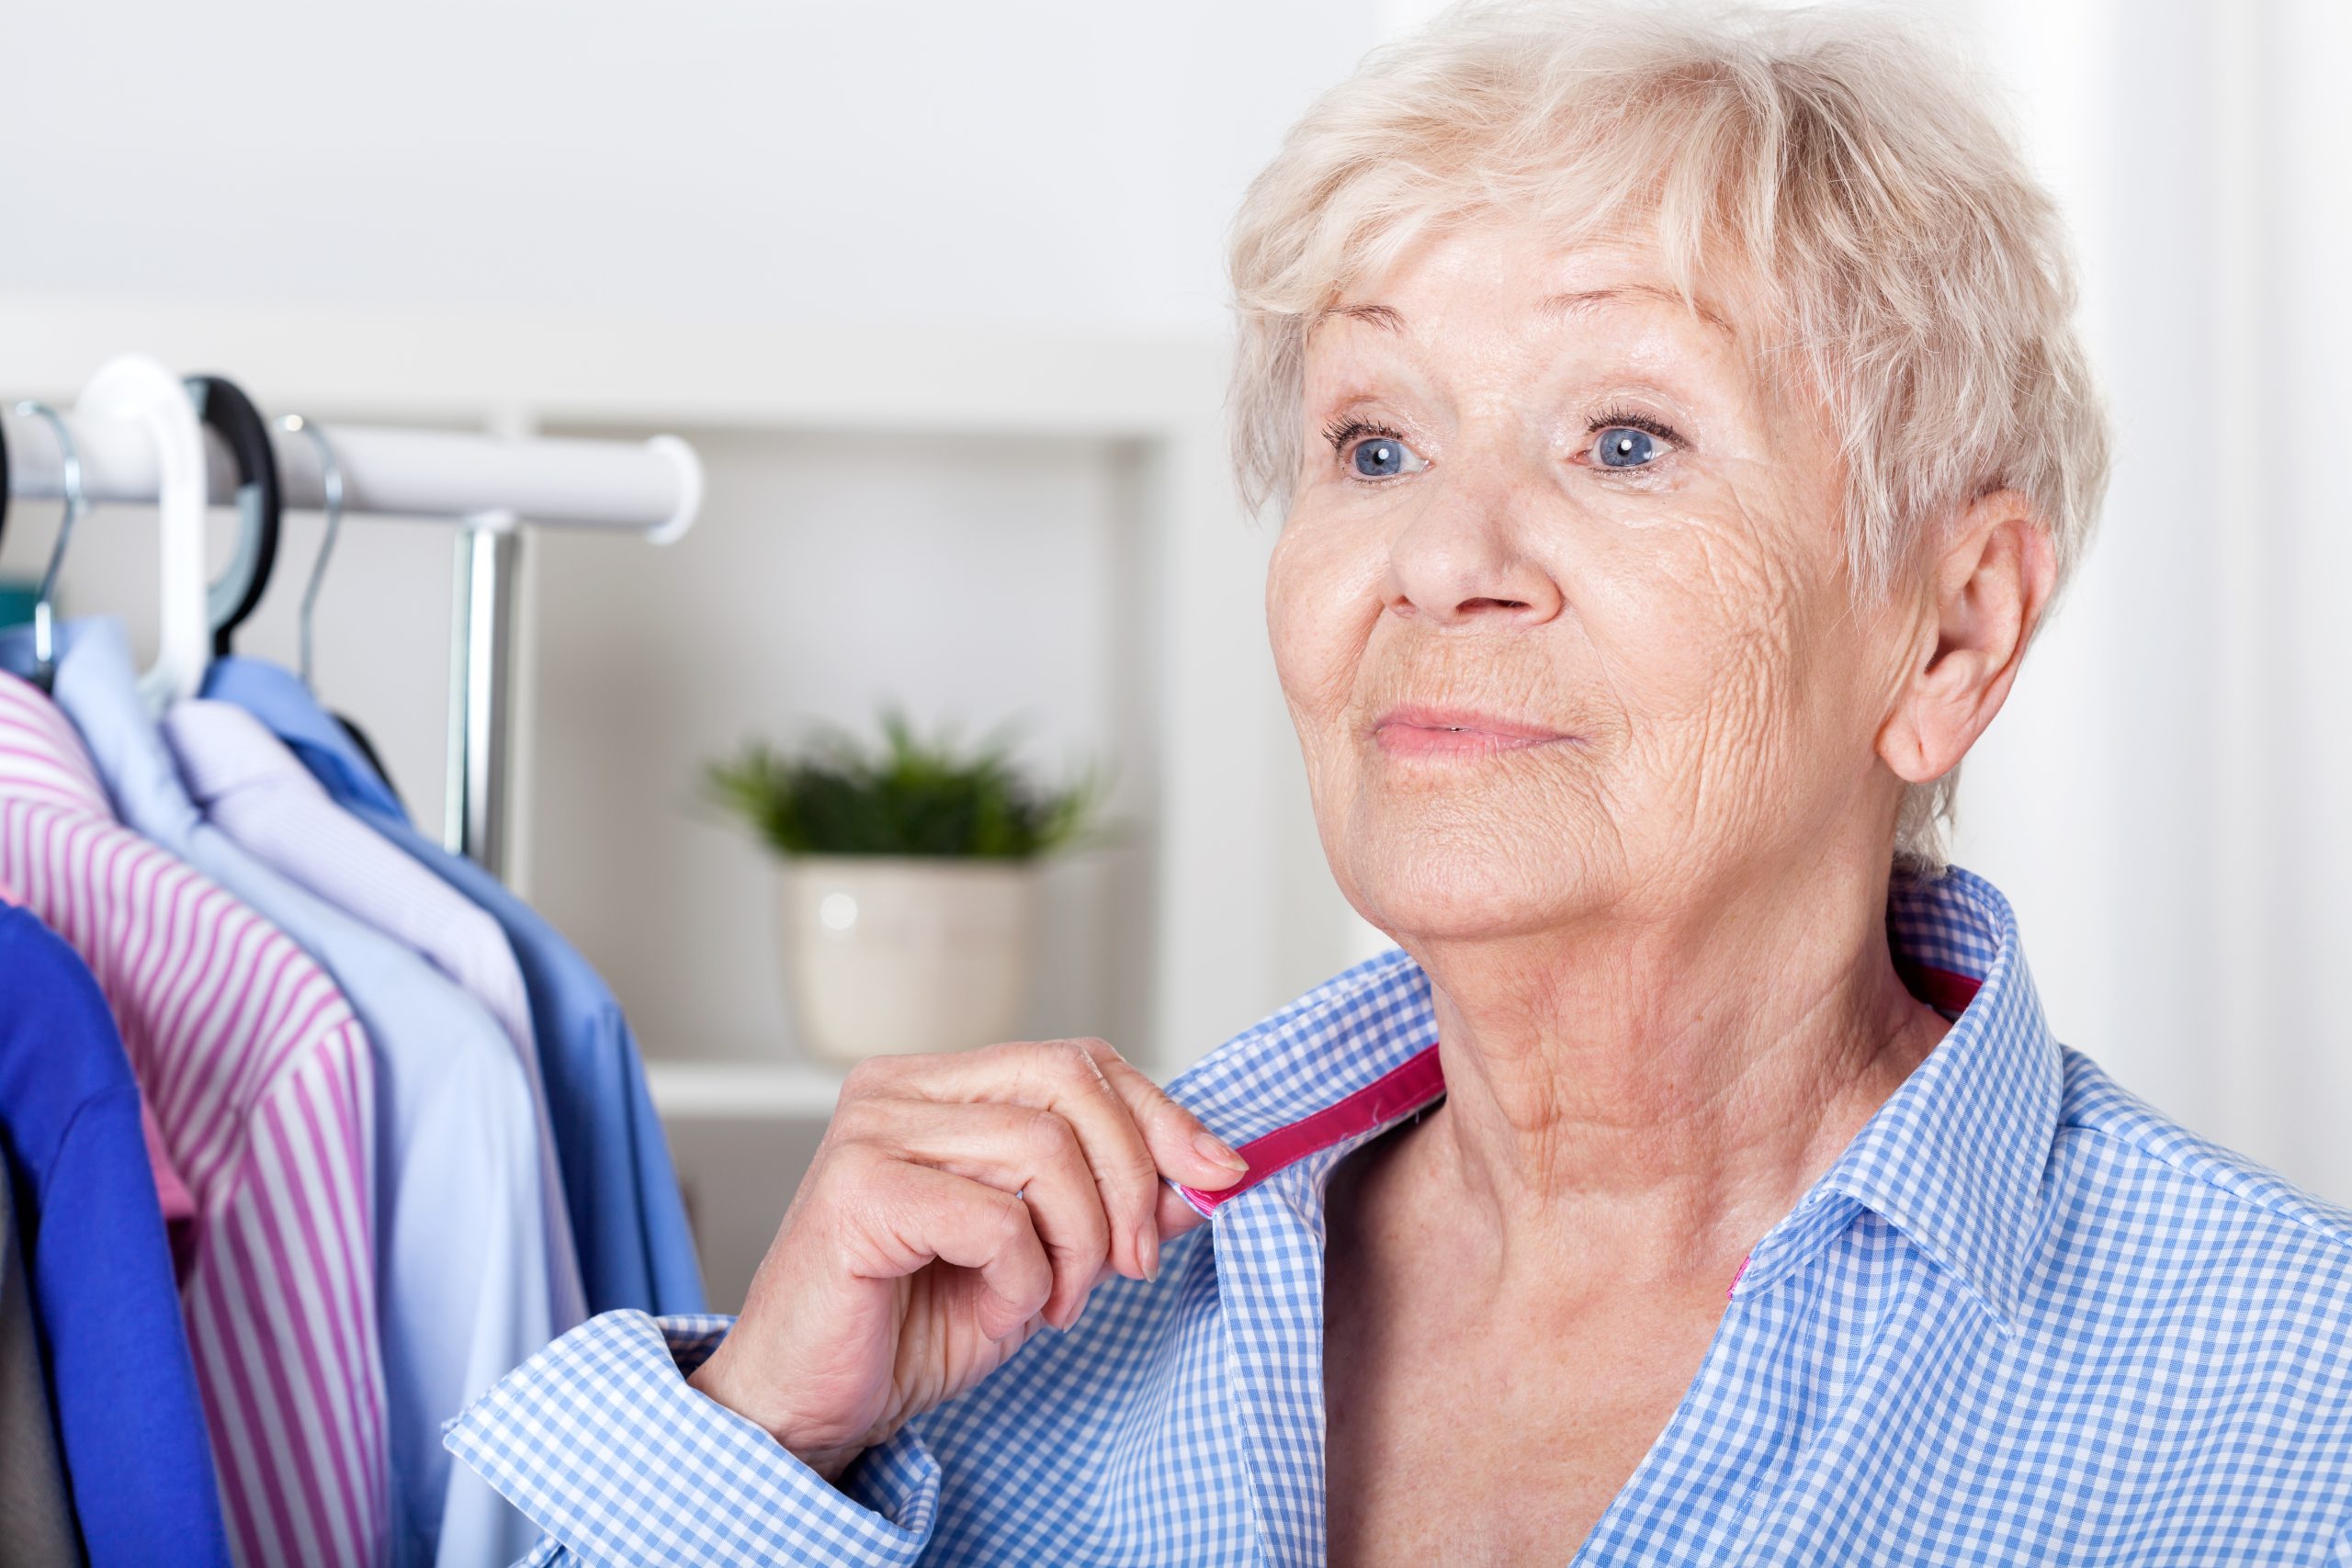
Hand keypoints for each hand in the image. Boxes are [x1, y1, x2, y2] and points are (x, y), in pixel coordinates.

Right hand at [685, 1037, 1249, 1480]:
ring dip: (1079, 1242)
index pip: (1077, 1060)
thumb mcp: (1046, 1261)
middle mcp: (897, 1088)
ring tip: (1053, 1303)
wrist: (807, 1405)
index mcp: (938, 1085)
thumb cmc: (910, 1328)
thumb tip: (1215, 1172)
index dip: (1160, 1114)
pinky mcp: (858, 1190)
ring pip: (1043, 1147)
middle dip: (1130, 1177)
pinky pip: (996, 1217)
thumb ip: (1120, 1208)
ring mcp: (871, 1131)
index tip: (1220, 1174)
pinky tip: (1000, 1310)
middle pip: (1069, 1080)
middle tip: (1132, 1266)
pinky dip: (1025, 1277)